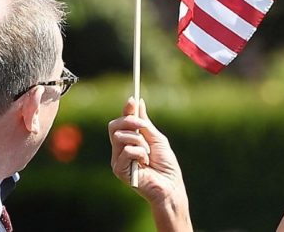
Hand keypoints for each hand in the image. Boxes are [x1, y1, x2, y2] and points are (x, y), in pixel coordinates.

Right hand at [108, 97, 192, 231]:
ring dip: (139, 141)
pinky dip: (139, 153)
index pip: (120, 123)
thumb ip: (145, 123)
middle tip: (143, 125)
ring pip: (120, 137)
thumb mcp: (156, 138)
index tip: (132, 99)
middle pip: (114, 127)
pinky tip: (145, 163)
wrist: (170, 185)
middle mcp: (120, 150)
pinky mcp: (119, 170)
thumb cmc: (166, 164)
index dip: (125, 111)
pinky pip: (126, 151)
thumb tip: (137, 102)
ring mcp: (118, 160)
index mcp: (128, 142)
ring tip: (148, 153)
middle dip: (129, 121)